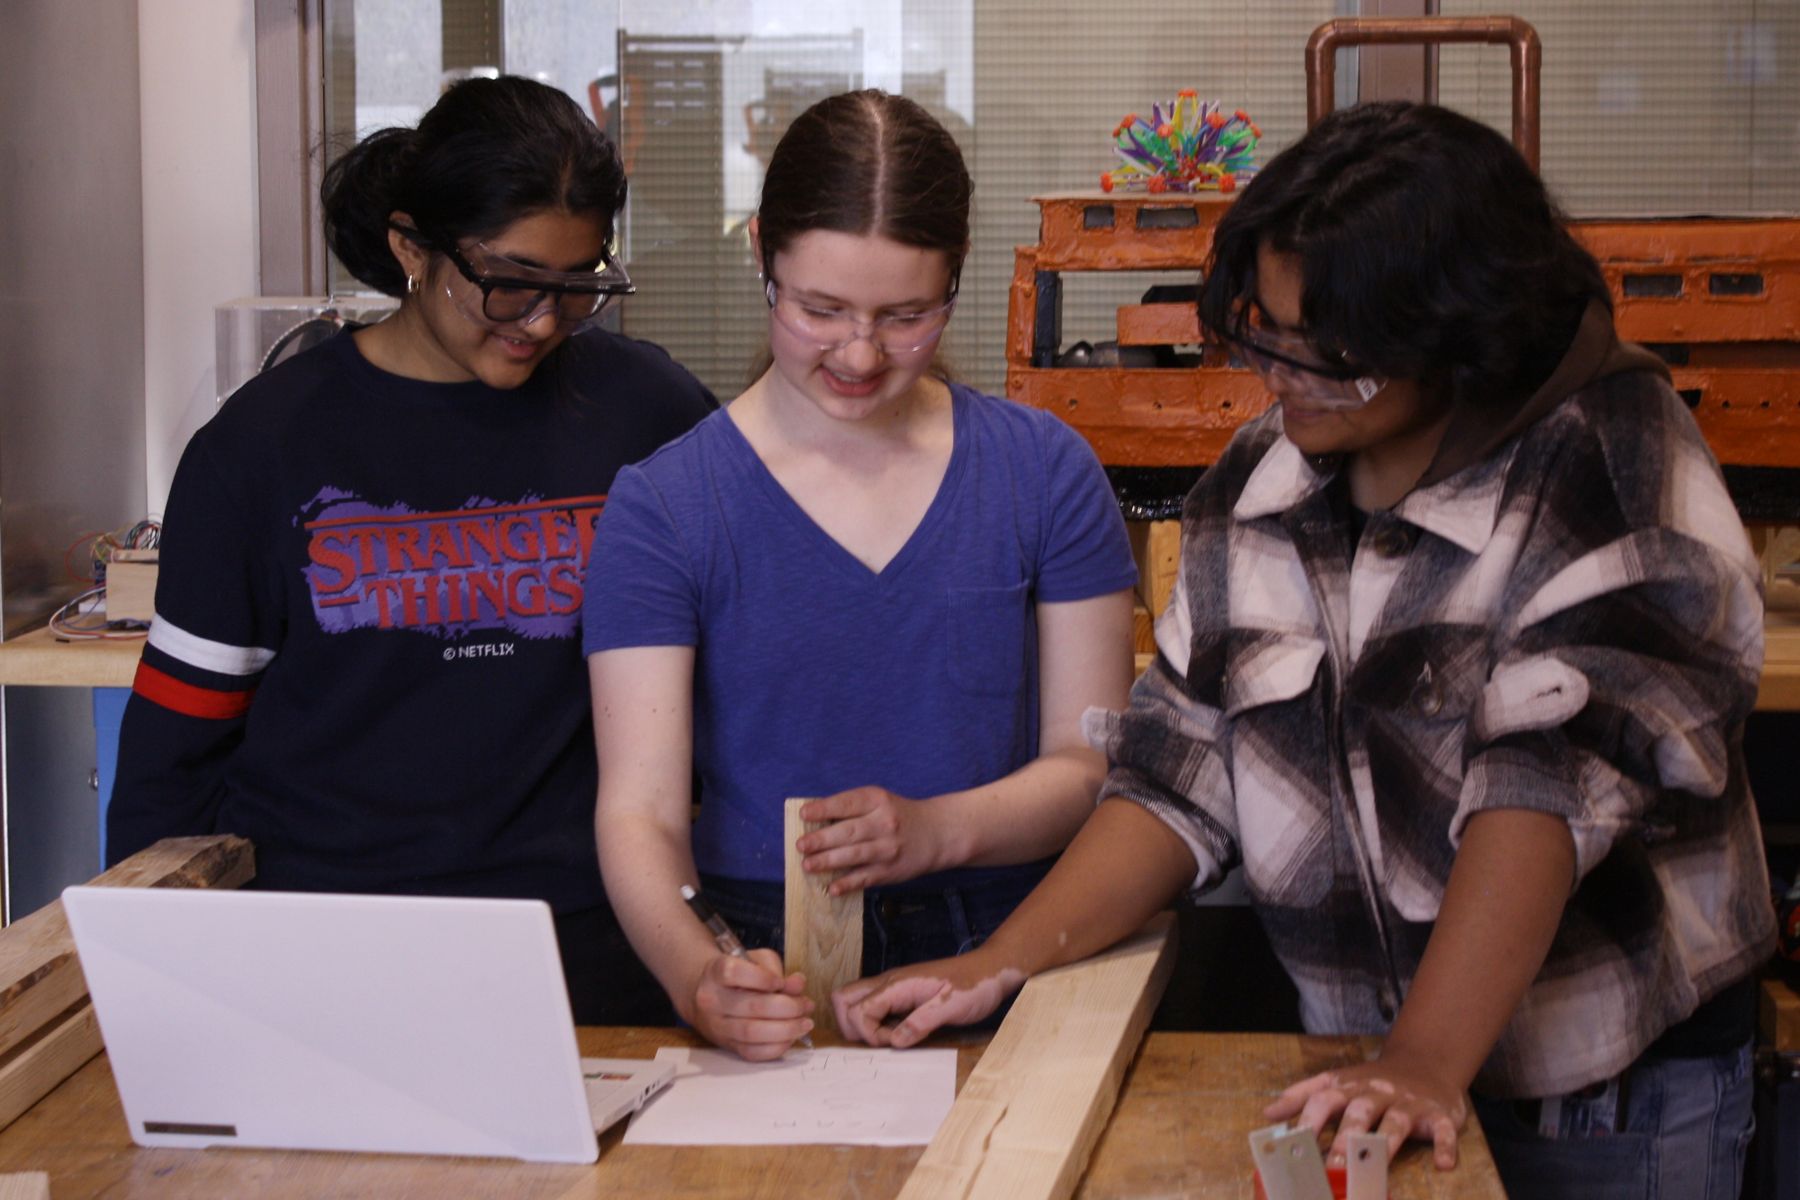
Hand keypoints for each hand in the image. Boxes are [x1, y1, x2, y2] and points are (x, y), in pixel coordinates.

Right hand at [688, 948, 813, 1061]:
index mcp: (716, 972)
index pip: (735, 973)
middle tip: (805, 1005)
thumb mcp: (755, 961)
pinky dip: (777, 1047)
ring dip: (786, 1029)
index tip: (781, 981)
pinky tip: (791, 1037)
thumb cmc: (739, 976)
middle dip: (787, 1007)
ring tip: (805, 1023)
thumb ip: (776, 969)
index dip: (763, 978)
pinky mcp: (728, 1046)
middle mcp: (712, 1000)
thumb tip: (798, 984)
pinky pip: (753, 1052)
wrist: (709, 997)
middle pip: (751, 1006)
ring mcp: (718, 1026)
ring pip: (752, 1033)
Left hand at [798, 787, 952, 893]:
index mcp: (878, 800)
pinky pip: (866, 878)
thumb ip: (852, 809)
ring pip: (855, 855)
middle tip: (801, 845)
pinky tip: (832, 888)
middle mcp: (884, 823)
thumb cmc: (898, 815)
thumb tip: (814, 823)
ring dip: (828, 861)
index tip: (804, 814)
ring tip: (807, 865)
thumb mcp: (879, 802)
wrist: (937, 833)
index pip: (847, 803)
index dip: (824, 808)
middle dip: (821, 839)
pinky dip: (848, 884)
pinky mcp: (891, 870)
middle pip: (849, 831)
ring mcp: (888, 848)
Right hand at [832, 949, 1024, 1047]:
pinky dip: (873, 1023)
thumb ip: (922, 1022)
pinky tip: (898, 1033)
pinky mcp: (900, 995)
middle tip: (881, 1042)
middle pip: (843, 999)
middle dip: (852, 1026)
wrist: (991, 970)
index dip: (869, 1033)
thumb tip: (895, 1041)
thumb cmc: (975, 985)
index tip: (893, 1042)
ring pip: (854, 1001)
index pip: (859, 1009)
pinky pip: (872, 1006)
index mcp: (898, 984)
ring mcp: (893, 987)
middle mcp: (889, 983)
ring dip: (860, 1024)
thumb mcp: (953, 1006)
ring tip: (888, 1039)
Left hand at [1263, 1052, 1468, 1169]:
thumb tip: (1268, 1115)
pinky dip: (1445, 1146)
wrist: (1425, 1062)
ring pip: (1397, 1121)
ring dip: (1386, 1143)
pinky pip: (1444, 1130)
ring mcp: (1409, 1103)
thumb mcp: (1337, 1082)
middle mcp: (1377, 1093)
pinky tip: (1444, 1165)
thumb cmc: (1372, 1082)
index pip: (1324, 1100)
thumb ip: (1303, 1096)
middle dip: (1345, 1138)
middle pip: (1359, 1112)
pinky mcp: (1440, 1115)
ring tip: (1375, 1165)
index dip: (1307, 1121)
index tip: (1292, 1145)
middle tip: (1332, 1167)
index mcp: (1350, 1087)